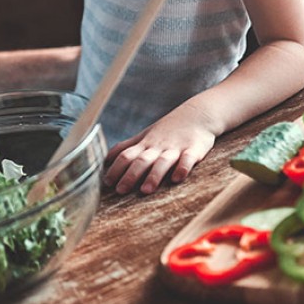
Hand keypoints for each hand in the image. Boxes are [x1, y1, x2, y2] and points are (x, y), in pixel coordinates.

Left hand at [102, 103, 216, 194]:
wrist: (197, 113)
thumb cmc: (167, 129)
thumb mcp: (145, 135)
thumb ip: (127, 147)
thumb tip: (106, 158)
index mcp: (145, 144)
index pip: (126, 155)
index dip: (115, 168)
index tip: (106, 183)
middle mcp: (158, 147)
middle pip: (141, 160)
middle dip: (130, 175)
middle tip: (120, 190)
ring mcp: (176, 148)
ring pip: (162, 161)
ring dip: (154, 175)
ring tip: (146, 190)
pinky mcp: (194, 149)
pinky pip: (188, 159)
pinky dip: (183, 168)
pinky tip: (177, 178)